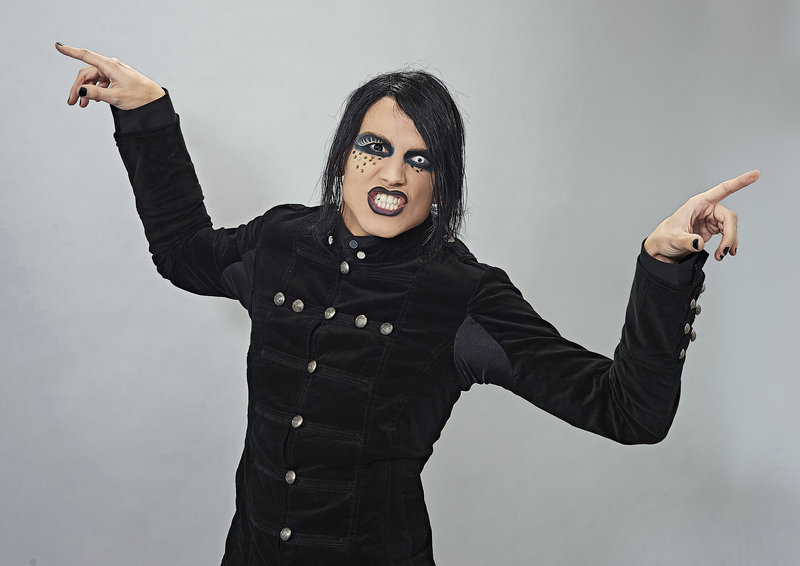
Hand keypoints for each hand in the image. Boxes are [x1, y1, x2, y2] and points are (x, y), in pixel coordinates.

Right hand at [55, 43, 164, 109]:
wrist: (154, 99)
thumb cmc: (140, 97)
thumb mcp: (115, 97)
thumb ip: (96, 93)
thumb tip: (81, 90)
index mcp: (110, 66)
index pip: (86, 56)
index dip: (71, 51)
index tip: (58, 47)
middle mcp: (111, 66)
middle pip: (87, 73)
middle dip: (78, 87)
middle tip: (72, 101)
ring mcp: (114, 71)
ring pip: (94, 78)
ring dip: (87, 90)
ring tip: (83, 104)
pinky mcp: (117, 78)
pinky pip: (101, 81)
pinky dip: (96, 90)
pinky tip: (93, 100)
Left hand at [644, 170, 759, 262]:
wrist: (660, 249)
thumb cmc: (663, 238)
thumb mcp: (673, 239)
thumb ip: (687, 241)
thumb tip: (699, 243)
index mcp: (698, 203)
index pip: (722, 190)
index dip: (739, 182)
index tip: (755, 174)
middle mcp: (706, 208)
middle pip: (729, 218)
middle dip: (730, 235)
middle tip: (725, 251)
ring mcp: (710, 219)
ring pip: (730, 227)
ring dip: (729, 241)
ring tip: (722, 255)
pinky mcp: (711, 229)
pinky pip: (726, 234)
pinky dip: (727, 244)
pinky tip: (723, 252)